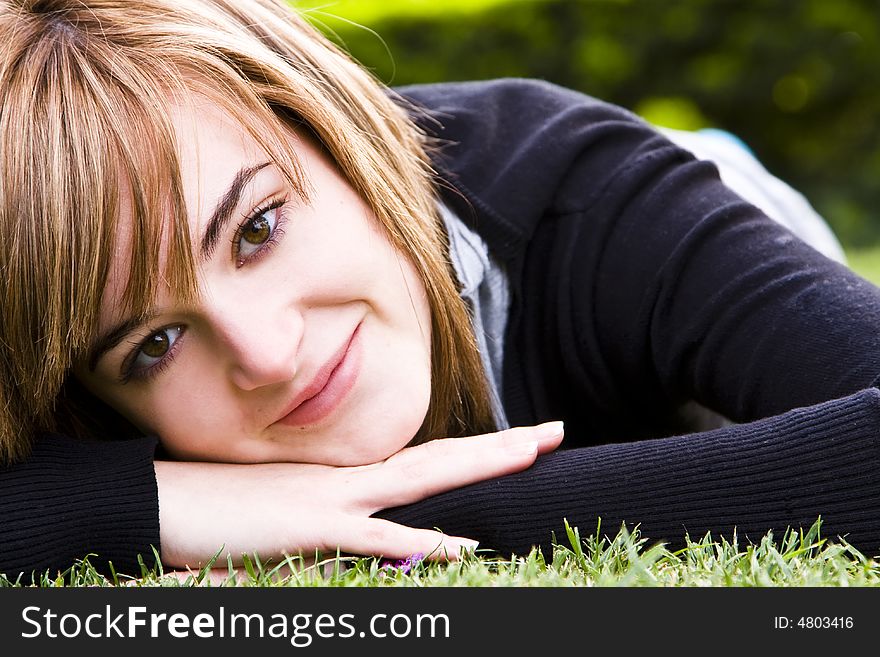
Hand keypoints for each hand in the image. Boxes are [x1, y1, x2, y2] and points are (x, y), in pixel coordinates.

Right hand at [154, 421, 563, 568]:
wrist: (157, 501)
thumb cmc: (218, 511)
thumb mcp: (285, 514)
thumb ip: (333, 523)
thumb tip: (381, 541)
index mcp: (345, 477)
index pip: (423, 462)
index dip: (472, 452)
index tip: (519, 445)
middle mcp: (347, 479)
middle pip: (439, 458)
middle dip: (500, 446)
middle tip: (554, 431)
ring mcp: (330, 499)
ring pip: (420, 479)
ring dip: (478, 466)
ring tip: (533, 453)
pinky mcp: (306, 526)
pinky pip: (372, 537)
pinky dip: (419, 544)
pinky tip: (462, 548)